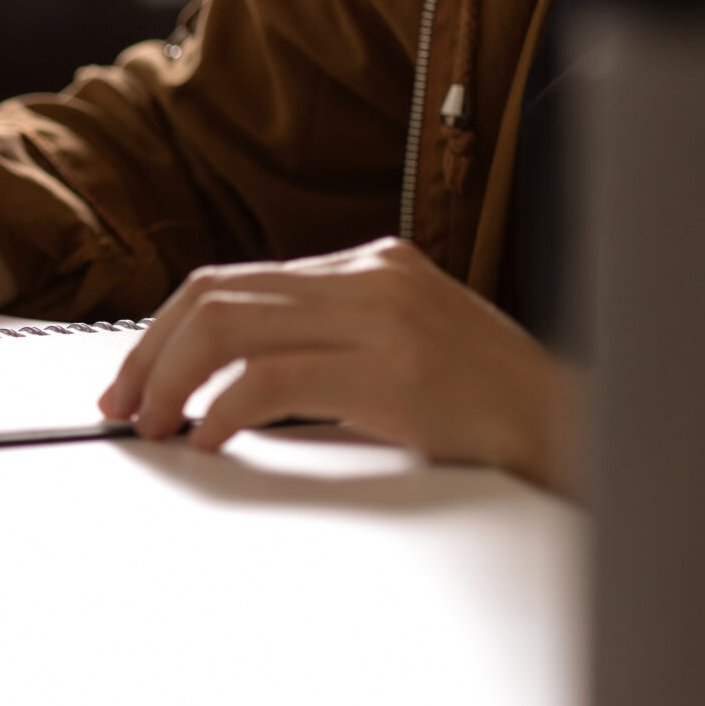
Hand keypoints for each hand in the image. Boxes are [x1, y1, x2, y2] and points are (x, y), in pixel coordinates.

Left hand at [96, 237, 576, 489]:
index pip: (234, 280)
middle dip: (149, 352)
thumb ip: (330, 343)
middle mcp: (371, 279)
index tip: (133, 377)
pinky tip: (211, 439)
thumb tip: (226, 377)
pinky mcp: (393, 373)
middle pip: (217, 295)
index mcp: (370, 266)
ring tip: (153, 423)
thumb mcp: (404, 350)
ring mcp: (383, 320)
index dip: (164, 330)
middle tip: (122, 404)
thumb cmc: (491, 409)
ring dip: (171, 380)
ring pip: (229, 327)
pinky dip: (222, 409)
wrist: (583, 435)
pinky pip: (270, 379)